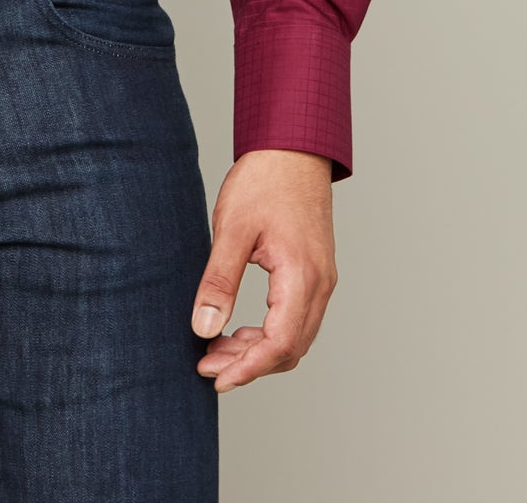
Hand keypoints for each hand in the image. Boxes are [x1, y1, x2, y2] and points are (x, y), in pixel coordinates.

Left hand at [189, 149, 337, 391]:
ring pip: (295, 336)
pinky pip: (297, 318)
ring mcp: (322, 279)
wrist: (293, 147)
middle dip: (248, 365)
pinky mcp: (315, 272)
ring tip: (217, 349)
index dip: (246, 369)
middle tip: (207, 365)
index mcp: (302, 277)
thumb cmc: (265, 181)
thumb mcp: (232, 229)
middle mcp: (320, 285)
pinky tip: (240, 328)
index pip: (279, 344)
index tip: (215, 378)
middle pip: (290, 348)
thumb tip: (204, 327)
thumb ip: (219, 281)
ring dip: (259, 351)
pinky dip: (270, 332)